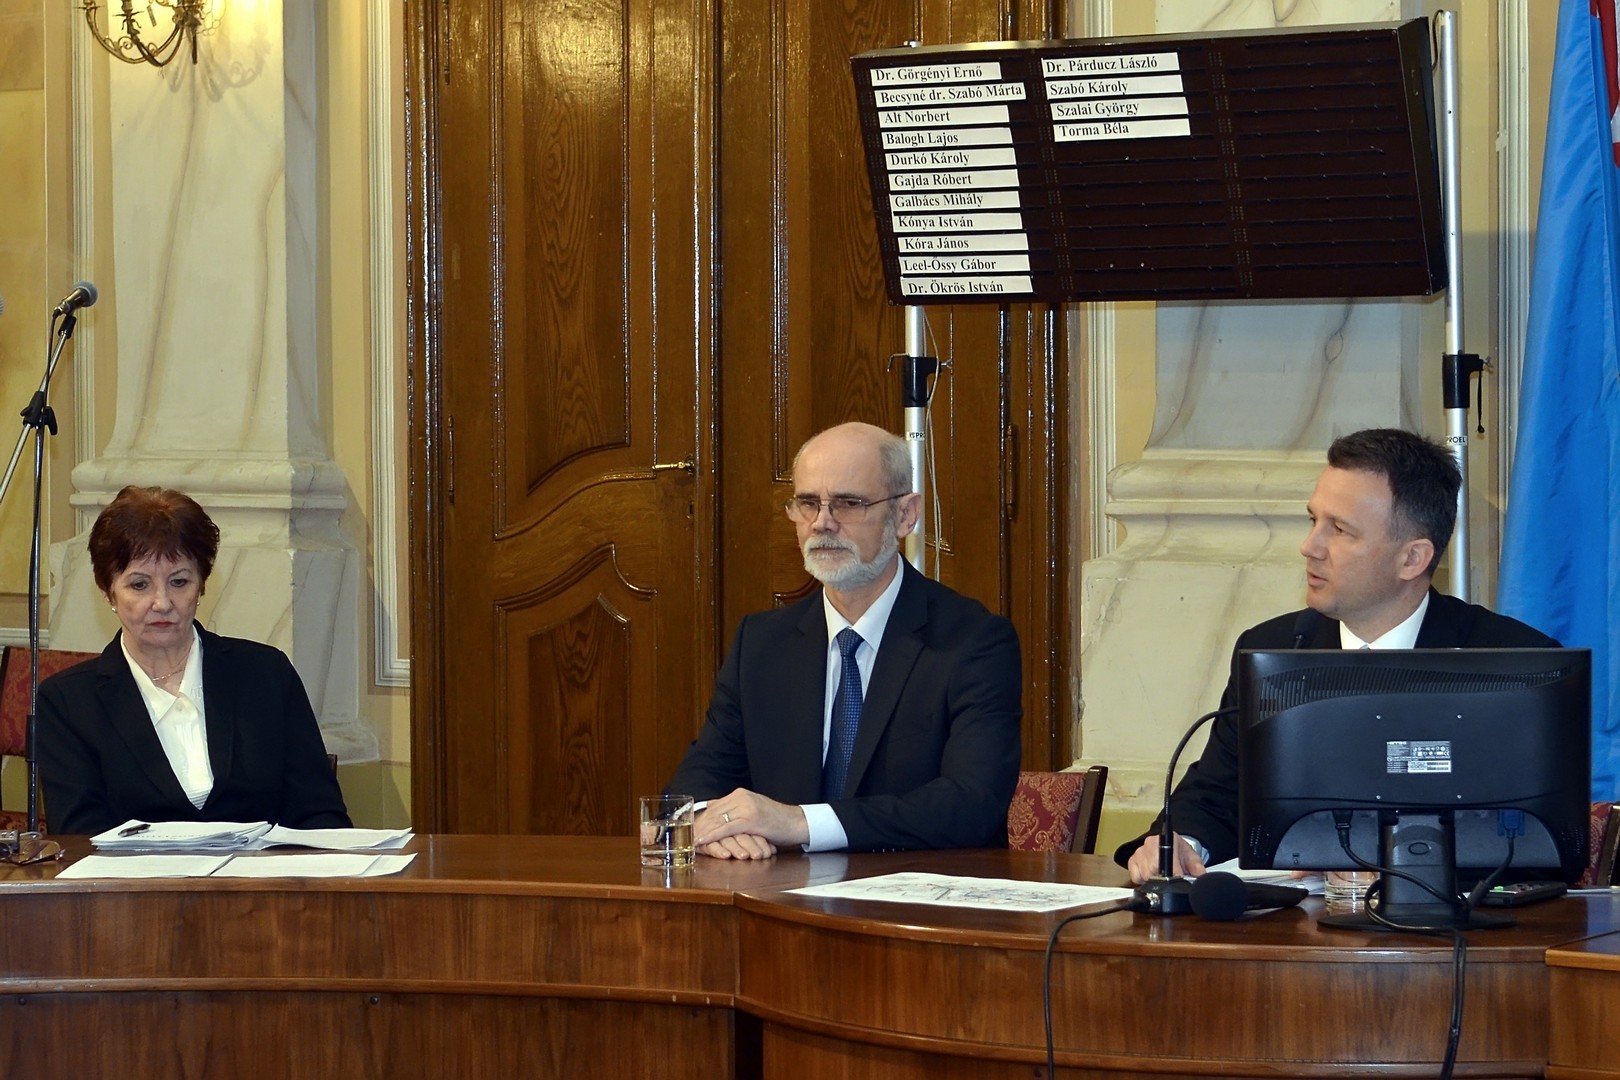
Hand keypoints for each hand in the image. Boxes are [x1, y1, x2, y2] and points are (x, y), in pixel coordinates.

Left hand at [693, 787, 808, 856]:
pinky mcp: (751, 819)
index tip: (687, 829)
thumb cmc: (776, 821)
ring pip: (717, 819)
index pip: (714, 806)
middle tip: (684, 837)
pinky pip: (726, 828)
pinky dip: (712, 835)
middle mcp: (741, 797)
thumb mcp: (752, 810)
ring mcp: (746, 807)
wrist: (797, 822)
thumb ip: (733, 808)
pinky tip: (702, 841)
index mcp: (740, 794)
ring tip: (688, 840)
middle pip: (712, 812)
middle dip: (697, 826)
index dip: (700, 819)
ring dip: (701, 831)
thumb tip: (711, 806)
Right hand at [1126, 833, 1205, 883]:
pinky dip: (1143, 880)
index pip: (1168, 860)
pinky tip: (1150, 875)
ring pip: (1144, 875)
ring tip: (1161, 874)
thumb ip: (1197, 866)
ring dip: (1153, 879)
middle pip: (1154, 870)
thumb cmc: (1179, 852)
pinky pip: (1136, 877)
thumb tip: (1200, 875)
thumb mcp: (1191, 857)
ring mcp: (1140, 852)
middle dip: (1164, 878)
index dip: (1174, 873)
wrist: (1169, 846)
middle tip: (1171, 877)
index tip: (1179, 878)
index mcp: (1167, 840)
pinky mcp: (1132, 860)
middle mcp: (1150, 843)